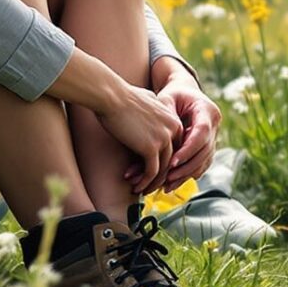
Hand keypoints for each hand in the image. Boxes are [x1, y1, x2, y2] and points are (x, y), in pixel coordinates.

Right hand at [93, 79, 186, 195]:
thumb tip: (153, 111)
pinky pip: (151, 172)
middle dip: (162, 176)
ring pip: (163, 170)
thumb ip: (156, 109)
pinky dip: (144, 182)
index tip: (156, 172)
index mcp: (174, 119)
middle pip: (172, 160)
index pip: (176, 147)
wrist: (111, 96)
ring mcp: (164, 139)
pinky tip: (135, 187)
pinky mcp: (151, 148)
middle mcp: (173, 129)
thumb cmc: (122, 97)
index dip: (166, 162)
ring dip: (152, 183)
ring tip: (141, 190)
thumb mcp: (148, 100)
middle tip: (150, 185)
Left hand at [154, 59, 219, 185]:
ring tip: (167, 185)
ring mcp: (214, 138)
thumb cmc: (174, 95)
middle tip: (167, 178)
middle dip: (186, 167)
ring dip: (186, 175)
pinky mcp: (207, 148)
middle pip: (205, 151)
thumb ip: (165, 113)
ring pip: (204, 161)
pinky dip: (188, 174)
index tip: (172, 162)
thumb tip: (160, 134)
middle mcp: (215, 125)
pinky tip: (173, 183)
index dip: (188, 150)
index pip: (201, 133)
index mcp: (207, 110)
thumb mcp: (167, 98)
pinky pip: (201, 164)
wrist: (185, 94)